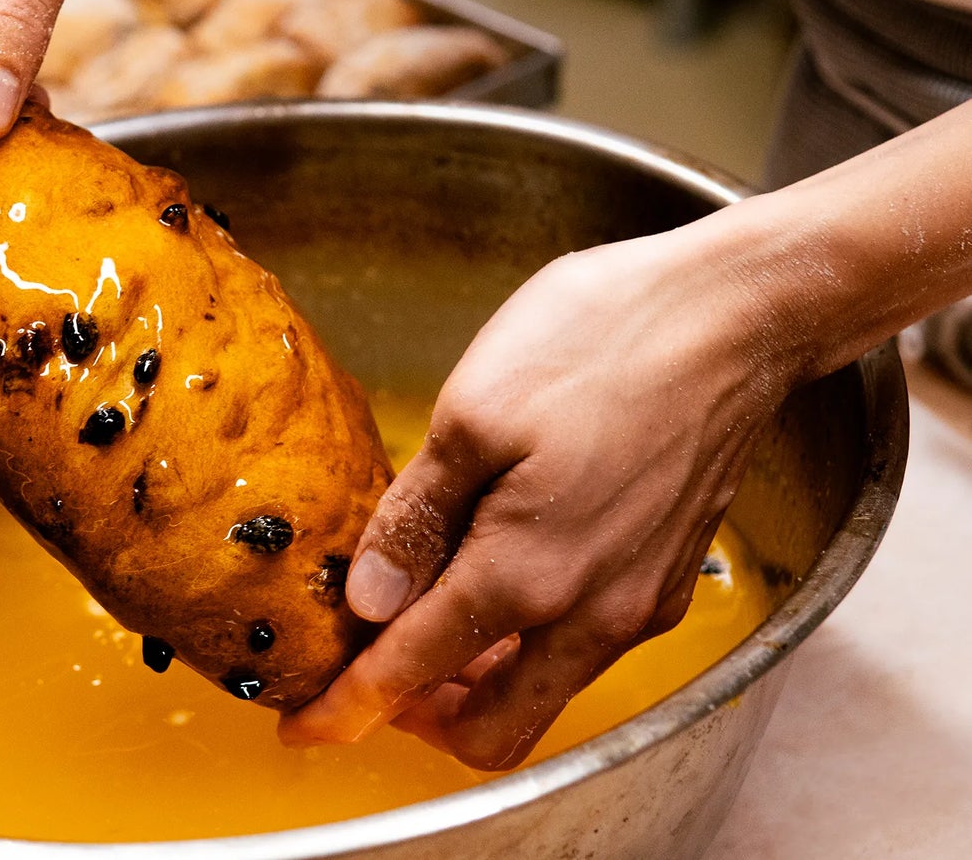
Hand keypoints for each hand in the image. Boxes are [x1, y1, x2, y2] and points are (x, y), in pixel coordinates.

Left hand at [279, 213, 797, 768]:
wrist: (734, 314)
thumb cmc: (603, 340)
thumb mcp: (474, 412)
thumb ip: (417, 517)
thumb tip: (370, 599)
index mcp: (526, 572)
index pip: (415, 677)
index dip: (351, 707)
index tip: (308, 725)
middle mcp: (593, 611)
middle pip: (493, 729)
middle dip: (421, 716)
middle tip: (372, 667)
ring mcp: (640, 600)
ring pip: (544, 692)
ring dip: (478, 680)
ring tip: (428, 615)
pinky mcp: (667, 575)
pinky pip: (586, 646)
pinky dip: (529, 639)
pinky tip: (500, 571)